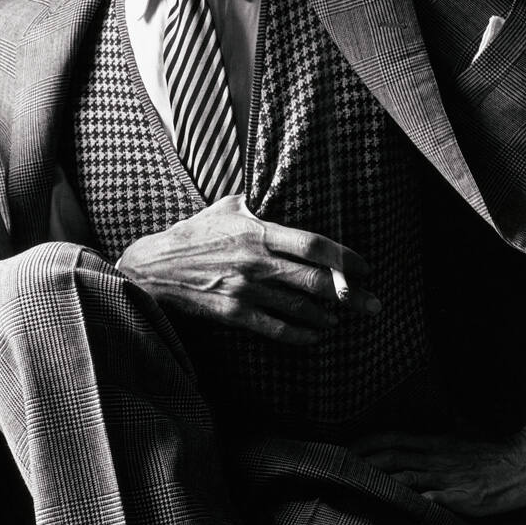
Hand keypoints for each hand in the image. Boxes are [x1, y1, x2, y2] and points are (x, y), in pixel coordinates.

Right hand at [116, 194, 379, 343]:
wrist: (152, 267)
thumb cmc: (194, 233)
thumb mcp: (228, 206)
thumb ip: (261, 202)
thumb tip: (288, 188)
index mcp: (258, 230)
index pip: (314, 244)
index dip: (345, 257)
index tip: (364, 266)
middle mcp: (255, 261)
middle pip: (316, 281)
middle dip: (351, 296)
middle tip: (373, 305)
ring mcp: (245, 289)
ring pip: (300, 309)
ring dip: (328, 317)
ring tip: (342, 319)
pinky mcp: (232, 312)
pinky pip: (275, 329)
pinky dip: (301, 336)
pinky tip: (315, 336)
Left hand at [350, 427, 525, 516]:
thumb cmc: (494, 455)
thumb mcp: (463, 441)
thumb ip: (441, 442)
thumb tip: (424, 442)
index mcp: (436, 442)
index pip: (393, 439)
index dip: (367, 443)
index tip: (345, 448)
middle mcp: (435, 457)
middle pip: (390, 456)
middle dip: (361, 461)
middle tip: (335, 466)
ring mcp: (445, 477)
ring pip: (403, 476)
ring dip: (376, 481)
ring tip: (352, 486)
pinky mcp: (457, 496)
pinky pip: (427, 499)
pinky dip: (407, 501)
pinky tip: (390, 506)